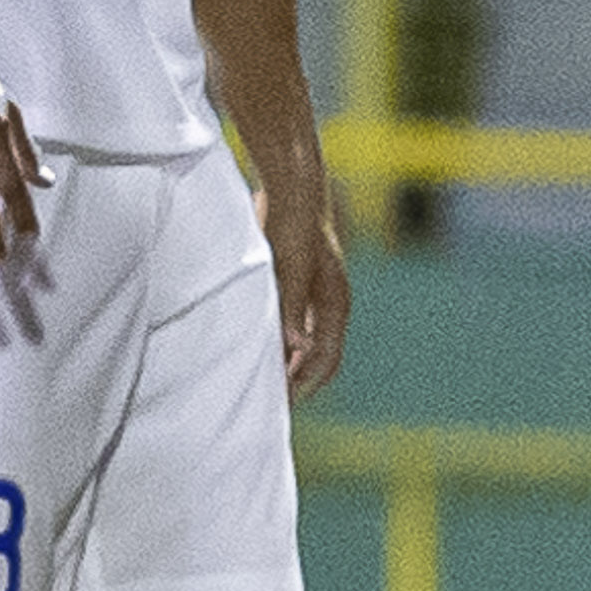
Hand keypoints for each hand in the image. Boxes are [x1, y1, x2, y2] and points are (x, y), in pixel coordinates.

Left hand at [258, 180, 349, 401]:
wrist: (291, 186)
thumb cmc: (291, 226)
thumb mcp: (288, 271)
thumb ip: (291, 311)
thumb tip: (295, 352)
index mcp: (335, 304)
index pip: (325, 360)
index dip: (301, 385)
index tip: (276, 405)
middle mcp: (330, 302)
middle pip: (320, 356)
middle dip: (297, 380)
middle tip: (267, 401)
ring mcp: (317, 292)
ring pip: (306, 340)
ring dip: (287, 360)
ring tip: (259, 376)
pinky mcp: (300, 282)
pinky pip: (294, 324)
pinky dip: (280, 340)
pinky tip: (256, 341)